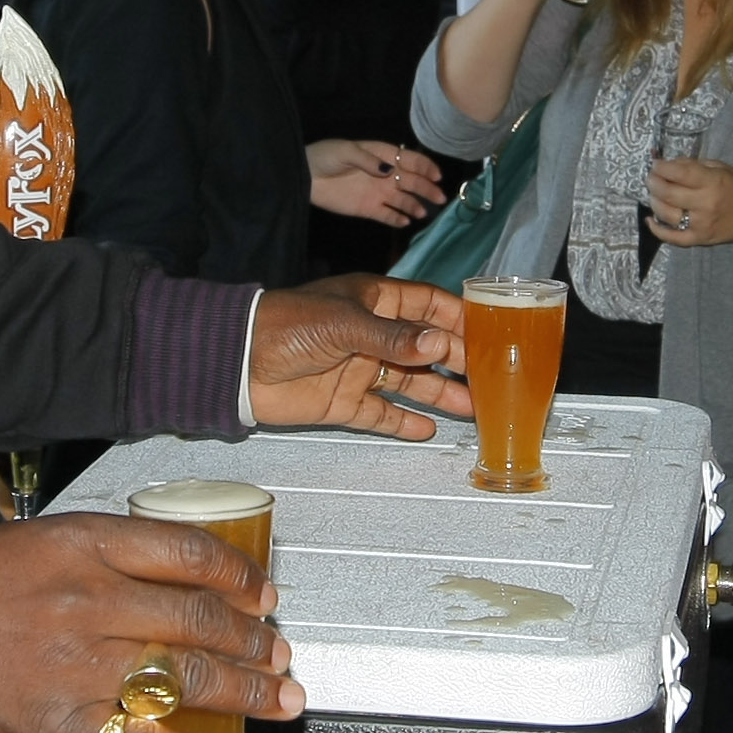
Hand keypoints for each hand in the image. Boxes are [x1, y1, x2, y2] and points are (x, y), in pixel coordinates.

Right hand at [0, 511, 303, 732]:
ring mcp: (83, 663)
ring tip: (279, 702)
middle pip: (201, 619)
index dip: (240, 575)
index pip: (189, 554)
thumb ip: (104, 556)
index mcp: (86, 545)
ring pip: (189, 679)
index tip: (261, 592)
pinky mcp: (66, 721)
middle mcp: (93, 599)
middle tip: (280, 652)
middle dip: (254, 641)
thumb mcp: (35, 542)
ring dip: (246, 694)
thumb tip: (173, 576)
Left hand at [248, 273, 471, 436]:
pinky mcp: (343, 401)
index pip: (430, 305)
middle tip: (493, 378)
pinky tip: (429, 431)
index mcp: (376, 301)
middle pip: (427, 348)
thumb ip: (393, 338)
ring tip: (475, 408)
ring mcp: (360, 369)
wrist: (237, 361)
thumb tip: (439, 345)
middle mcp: (373, 334)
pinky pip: (382, 413)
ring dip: (441, 394)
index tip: (494, 333)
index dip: (460, 318)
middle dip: (459, 361)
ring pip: (411, 383)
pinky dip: (404, 422)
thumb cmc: (287, 324)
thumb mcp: (344, 324)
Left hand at [307, 138, 447, 228]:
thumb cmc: (325, 157)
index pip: (409, 160)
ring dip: (414, 205)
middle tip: (440, 198)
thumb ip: (367, 160)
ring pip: (402, 200)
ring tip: (423, 213)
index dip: (425, 167)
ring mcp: (378, 193)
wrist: (305, 176)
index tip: (436, 176)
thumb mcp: (345, 152)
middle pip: (411, 182)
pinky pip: (387, 215)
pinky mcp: (368, 209)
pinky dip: (397, 218)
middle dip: (426, 188)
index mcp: (382, 155)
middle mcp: (385, 174)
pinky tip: (406, 222)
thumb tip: (389, 169)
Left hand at [644, 156, 732, 250]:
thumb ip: (693, 165)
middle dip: (653, 183)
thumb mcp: (720, 167)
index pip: (680, 174)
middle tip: (651, 178)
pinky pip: (673, 238)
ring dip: (654, 202)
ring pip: (666, 214)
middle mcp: (706, 204)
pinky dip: (657, 230)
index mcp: (712, 182)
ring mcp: (701, 224)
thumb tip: (667, 164)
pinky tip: (650, 219)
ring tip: (654, 194)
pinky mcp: (699, 239)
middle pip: (668, 194)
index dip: (662, 168)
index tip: (655, 164)